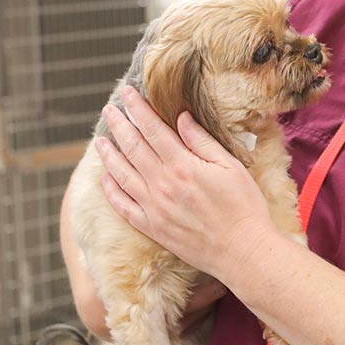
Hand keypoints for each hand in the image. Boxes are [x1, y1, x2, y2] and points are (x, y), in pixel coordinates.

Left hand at [96, 86, 273, 286]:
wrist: (243, 250)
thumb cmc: (244, 206)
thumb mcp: (231, 166)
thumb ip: (203, 142)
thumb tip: (181, 119)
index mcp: (183, 166)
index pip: (153, 130)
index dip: (138, 110)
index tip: (128, 94)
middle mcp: (162, 185)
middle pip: (133, 148)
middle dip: (120, 125)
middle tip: (109, 109)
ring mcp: (154, 208)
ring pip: (122, 175)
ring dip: (109, 155)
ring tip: (100, 140)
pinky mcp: (153, 228)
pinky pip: (124, 207)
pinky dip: (111, 191)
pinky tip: (106, 179)